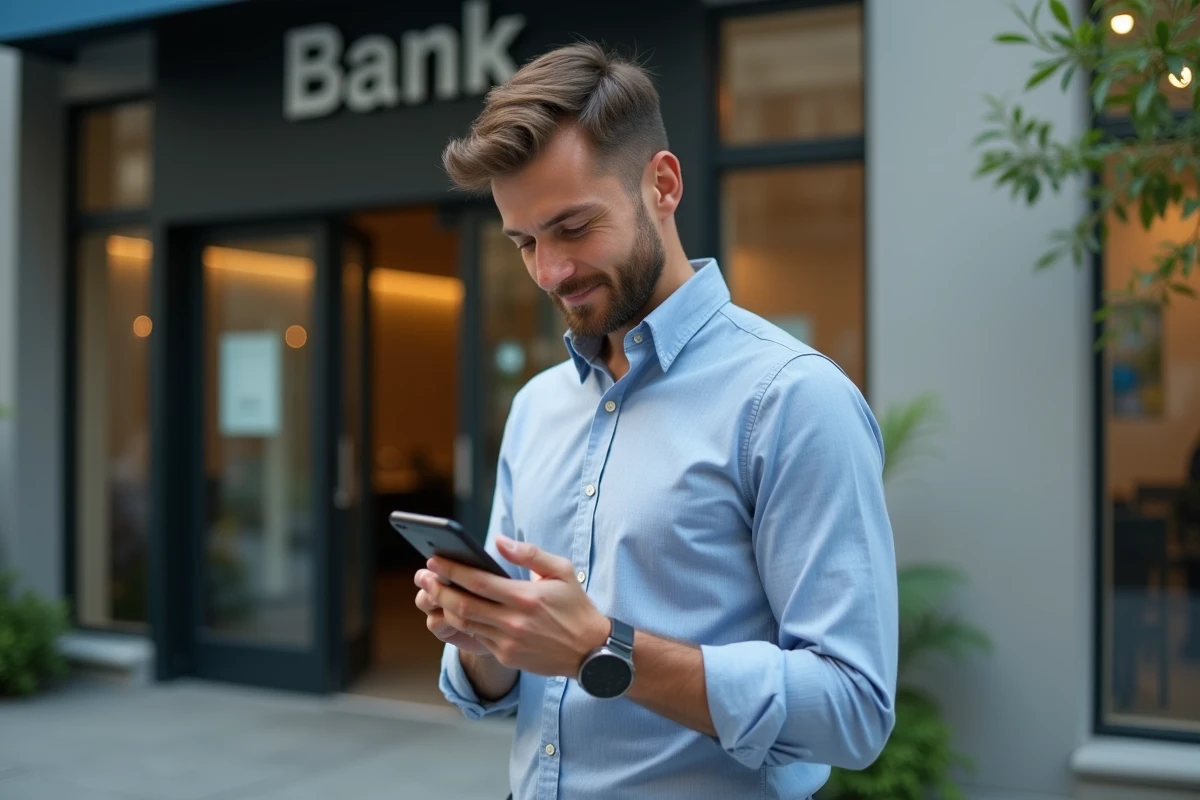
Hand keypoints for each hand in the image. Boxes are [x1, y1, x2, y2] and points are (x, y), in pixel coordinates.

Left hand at [417, 536, 610, 677]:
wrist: (591, 651)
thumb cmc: (576, 606)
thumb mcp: (561, 571)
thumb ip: (529, 554)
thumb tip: (498, 540)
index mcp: (527, 597)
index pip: (479, 582)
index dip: (453, 570)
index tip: (435, 559)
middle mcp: (514, 622)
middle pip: (464, 605)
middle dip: (439, 589)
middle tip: (423, 576)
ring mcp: (509, 642)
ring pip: (464, 624)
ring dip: (443, 607)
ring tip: (430, 592)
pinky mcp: (508, 656)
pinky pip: (476, 638)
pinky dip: (460, 624)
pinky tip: (451, 611)